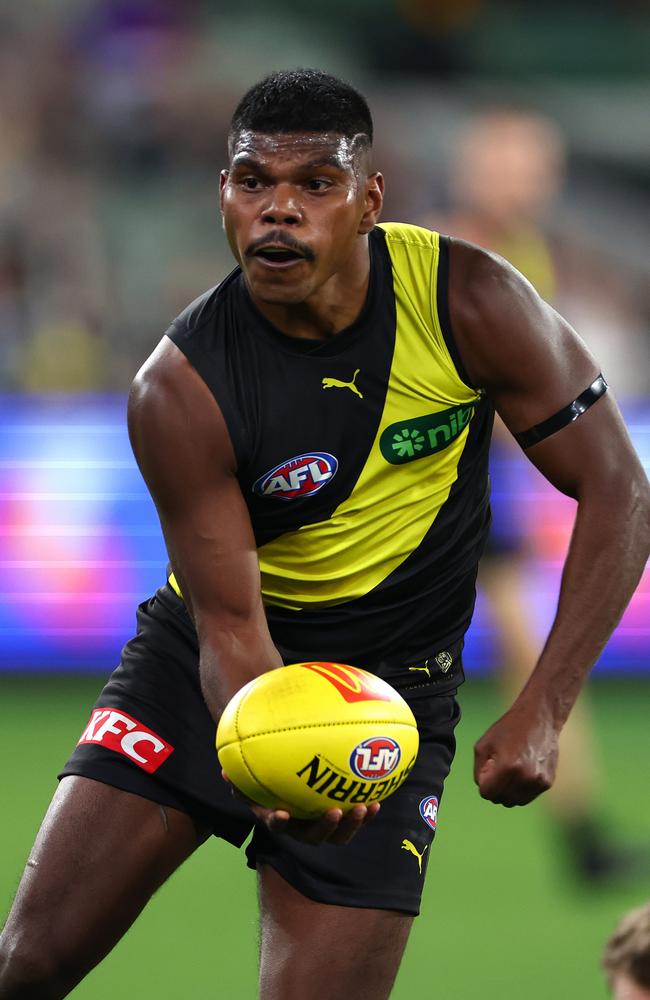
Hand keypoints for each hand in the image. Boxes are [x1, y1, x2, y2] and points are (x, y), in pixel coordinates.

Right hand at [222, 773, 380, 844]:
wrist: (290, 787)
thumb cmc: (270, 780)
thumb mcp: (254, 780)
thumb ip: (241, 778)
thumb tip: (223, 771)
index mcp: (280, 819)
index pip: (276, 825)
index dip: (278, 822)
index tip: (281, 814)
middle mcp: (302, 828)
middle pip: (314, 836)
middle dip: (326, 828)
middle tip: (335, 811)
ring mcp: (322, 826)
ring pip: (338, 834)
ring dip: (352, 824)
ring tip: (364, 807)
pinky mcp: (341, 819)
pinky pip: (354, 820)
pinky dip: (366, 814)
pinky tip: (378, 800)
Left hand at [473, 699, 559, 806]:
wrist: (540, 718)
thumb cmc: (509, 728)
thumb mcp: (483, 744)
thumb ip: (479, 769)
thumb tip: (483, 786)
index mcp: (507, 767)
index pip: (487, 793)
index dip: (484, 783)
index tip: (489, 770)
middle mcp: (524, 777)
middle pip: (501, 800)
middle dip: (496, 788)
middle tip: (499, 769)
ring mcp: (538, 782)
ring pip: (515, 802)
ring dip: (509, 791)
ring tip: (511, 771)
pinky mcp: (547, 782)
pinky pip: (528, 796)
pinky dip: (522, 789)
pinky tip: (523, 771)